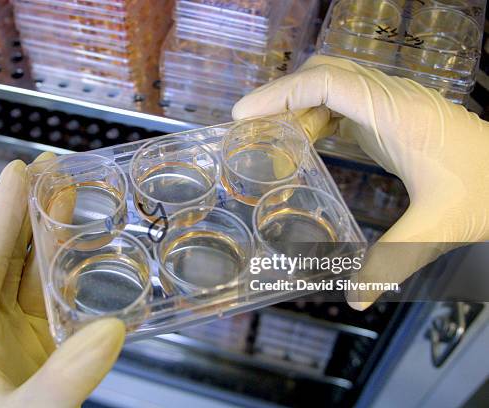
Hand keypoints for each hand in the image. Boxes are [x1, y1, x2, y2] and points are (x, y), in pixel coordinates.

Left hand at [0, 153, 124, 406]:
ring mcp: (26, 329)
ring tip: (72, 191)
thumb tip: (109, 331)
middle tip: (51, 167)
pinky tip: (91, 246)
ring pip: (39, 267)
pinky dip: (79, 267)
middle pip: (11, 252)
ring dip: (55, 229)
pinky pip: (65, 294)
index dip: (0, 213)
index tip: (18, 172)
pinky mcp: (55, 341)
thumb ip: (64, 379)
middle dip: (29, 208)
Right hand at [233, 55, 488, 308]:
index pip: (328, 83)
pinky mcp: (393, 117)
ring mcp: (393, 104)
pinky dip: (318, 116)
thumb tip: (353, 299)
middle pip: (324, 73)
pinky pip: (345, 103)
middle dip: (282, 96)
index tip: (245, 114)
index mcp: (397, 114)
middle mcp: (392, 99)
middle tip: (251, 129)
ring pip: (333, 85)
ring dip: (299, 106)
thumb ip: (392, 263)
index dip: (280, 93)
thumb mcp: (438, 228)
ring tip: (275, 142)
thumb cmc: (487, 192)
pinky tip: (309, 144)